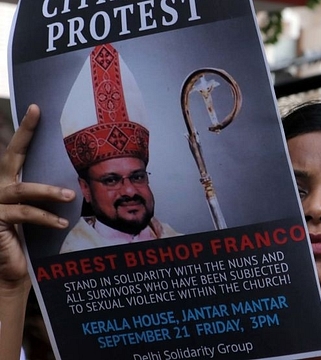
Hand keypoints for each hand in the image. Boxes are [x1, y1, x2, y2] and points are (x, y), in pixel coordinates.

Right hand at [0, 104, 74, 289]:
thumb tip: (77, 179)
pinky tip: (62, 222)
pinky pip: (24, 214)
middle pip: (11, 156)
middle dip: (24, 133)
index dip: (25, 130)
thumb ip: (48, 194)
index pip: (17, 152)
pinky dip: (46, 217)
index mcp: (9, 182)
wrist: (13, 270)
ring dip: (49, 192)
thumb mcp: (40, 212)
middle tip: (38, 112)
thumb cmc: (30, 240)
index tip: (36, 107)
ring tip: (70, 195)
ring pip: (23, 189)